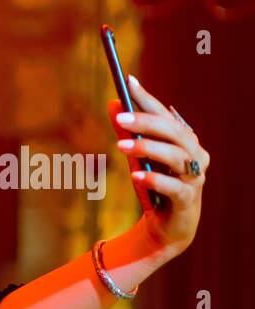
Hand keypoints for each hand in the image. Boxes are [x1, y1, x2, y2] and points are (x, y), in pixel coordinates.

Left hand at [108, 76, 206, 259]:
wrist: (167, 226)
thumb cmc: (154, 186)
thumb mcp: (139, 158)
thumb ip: (128, 134)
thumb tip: (113, 103)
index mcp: (184, 140)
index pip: (165, 115)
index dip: (147, 99)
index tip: (128, 82)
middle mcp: (194, 154)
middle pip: (173, 132)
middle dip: (147, 122)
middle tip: (120, 118)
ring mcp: (194, 177)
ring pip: (176, 157)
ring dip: (147, 149)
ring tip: (120, 146)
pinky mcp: (188, 200)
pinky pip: (174, 187)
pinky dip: (155, 180)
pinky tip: (136, 176)